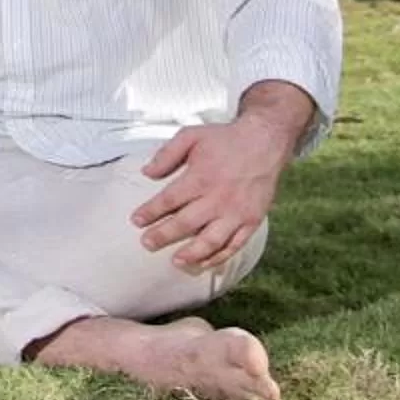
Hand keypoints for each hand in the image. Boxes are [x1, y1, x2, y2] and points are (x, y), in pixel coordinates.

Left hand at [131, 113, 292, 271]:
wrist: (264, 142)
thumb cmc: (224, 139)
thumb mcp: (191, 136)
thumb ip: (166, 154)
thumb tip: (146, 173)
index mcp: (201, 178)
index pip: (169, 200)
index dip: (150, 212)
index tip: (136, 221)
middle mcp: (219, 199)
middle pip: (186, 224)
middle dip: (163, 236)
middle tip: (146, 244)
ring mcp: (237, 213)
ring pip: (211, 241)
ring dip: (191, 254)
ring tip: (175, 261)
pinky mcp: (251, 222)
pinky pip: (234, 246)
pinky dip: (218, 257)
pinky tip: (204, 263)